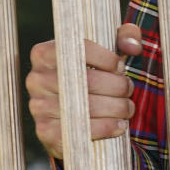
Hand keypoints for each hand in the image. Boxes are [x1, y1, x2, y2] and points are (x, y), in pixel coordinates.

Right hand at [26, 24, 142, 157]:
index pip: (80, 49)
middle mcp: (36, 78)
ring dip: (117, 108)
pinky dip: (106, 127)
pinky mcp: (46, 132)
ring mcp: (38, 106)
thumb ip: (124, 38)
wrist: (72, 119)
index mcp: (44, 53)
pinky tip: (118, 125)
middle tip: (128, 90)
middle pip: (88, 80)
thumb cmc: (91, 78)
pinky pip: (82, 130)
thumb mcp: (105, 54)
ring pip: (88, 106)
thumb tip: (133, 46)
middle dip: (118, 86)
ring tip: (127, 107)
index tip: (120, 67)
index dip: (107, 59)